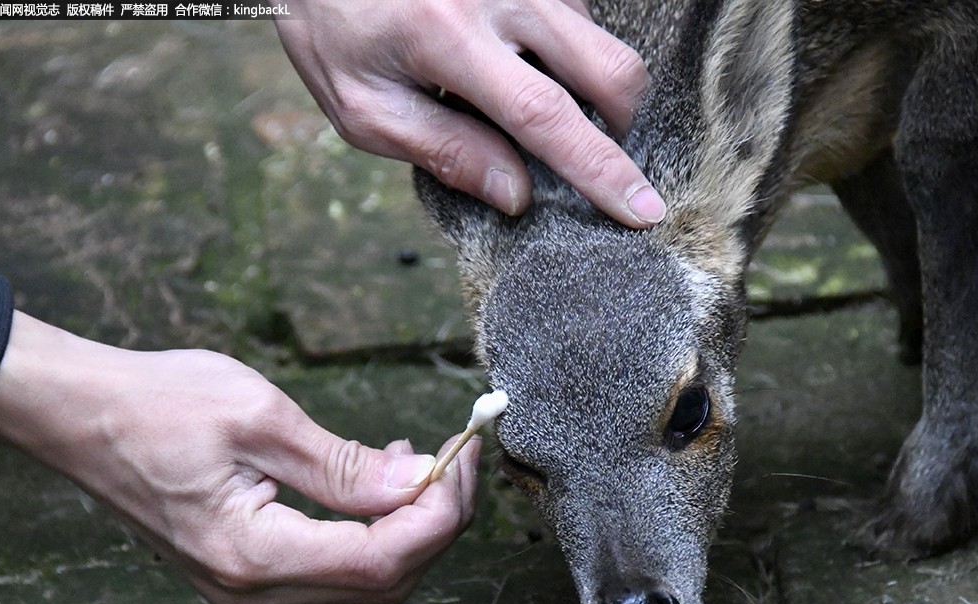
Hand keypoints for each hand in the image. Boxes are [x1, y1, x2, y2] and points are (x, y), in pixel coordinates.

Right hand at [0, 312, 479, 603]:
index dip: (440, 514)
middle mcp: (252, 589)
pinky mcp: (244, 572)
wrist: (75, 414)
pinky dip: (374, 537)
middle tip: (456, 457)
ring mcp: (246, 588)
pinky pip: (334, 575)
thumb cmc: (155, 402)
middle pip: (386, 584)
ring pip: (366, 589)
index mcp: (253, 554)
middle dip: (438, 524)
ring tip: (418, 464)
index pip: (384, 561)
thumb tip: (418, 484)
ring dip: (410, 534)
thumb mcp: (258, 416)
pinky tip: (377, 483)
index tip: (461, 456)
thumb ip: (343, 463)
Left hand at [275, 0, 665, 226]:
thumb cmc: (337, 32)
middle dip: (620, 127)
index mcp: (448, 38)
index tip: (640, 210)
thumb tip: (518, 196)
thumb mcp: (364, 108)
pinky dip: (563, 50)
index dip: (599, 169)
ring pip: (599, 40)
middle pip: (609, 69)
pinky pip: (577, 14)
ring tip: (515, 91)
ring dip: (584, 85)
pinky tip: (513, 56)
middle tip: (588, 154)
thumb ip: (443, 151)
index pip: (544, 116)